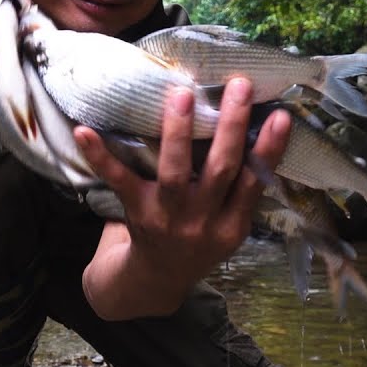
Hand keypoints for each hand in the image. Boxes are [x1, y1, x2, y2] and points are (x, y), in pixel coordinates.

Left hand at [76, 77, 291, 318]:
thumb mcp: (229, 226)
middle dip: (231, 126)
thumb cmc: (199, 240)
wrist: (155, 281)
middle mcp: (203, 222)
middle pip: (221, 169)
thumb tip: (259, 127)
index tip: (282, 115)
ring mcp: (168, 217)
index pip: (255, 182)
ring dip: (178, 131)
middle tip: (239, 85)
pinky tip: (84, 131)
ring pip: (175, 171)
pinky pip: (118, 180)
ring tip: (182, 94)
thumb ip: (241, 189)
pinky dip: (100, 156)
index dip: (270, 150)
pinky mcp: (136, 211)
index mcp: (232, 224)